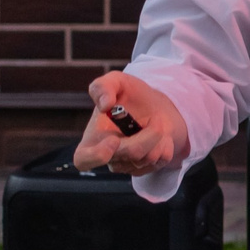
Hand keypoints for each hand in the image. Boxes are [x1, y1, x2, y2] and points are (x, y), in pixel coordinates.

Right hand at [72, 71, 190, 174]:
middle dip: (148, 135)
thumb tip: (104, 105)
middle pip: (130, 154)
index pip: (83, 160)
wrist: (154, 106)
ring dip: (159, 136)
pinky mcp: (147, 168)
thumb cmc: (129, 95)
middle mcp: (109, 157)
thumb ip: (103, 87)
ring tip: (156, 123)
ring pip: (148, 158)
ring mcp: (128, 165)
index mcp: (92, 140)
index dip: (95, 157)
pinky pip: (162, 159)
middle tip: (156, 118)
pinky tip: (161, 135)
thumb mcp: (116, 81)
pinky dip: (167, 143)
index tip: (113, 140)